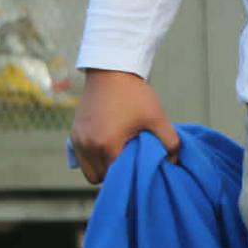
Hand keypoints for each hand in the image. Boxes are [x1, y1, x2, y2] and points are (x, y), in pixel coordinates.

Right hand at [68, 69, 179, 184]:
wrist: (110, 70)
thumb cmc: (133, 94)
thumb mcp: (156, 117)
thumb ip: (169, 141)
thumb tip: (174, 161)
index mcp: (107, 145)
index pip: (116, 178)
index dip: (130, 176)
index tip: (139, 167)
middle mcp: (88, 146)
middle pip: (100, 178)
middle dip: (115, 174)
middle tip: (129, 160)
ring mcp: (78, 140)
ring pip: (88, 171)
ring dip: (102, 167)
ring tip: (118, 153)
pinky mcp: (73, 134)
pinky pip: (81, 158)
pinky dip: (93, 158)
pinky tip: (108, 145)